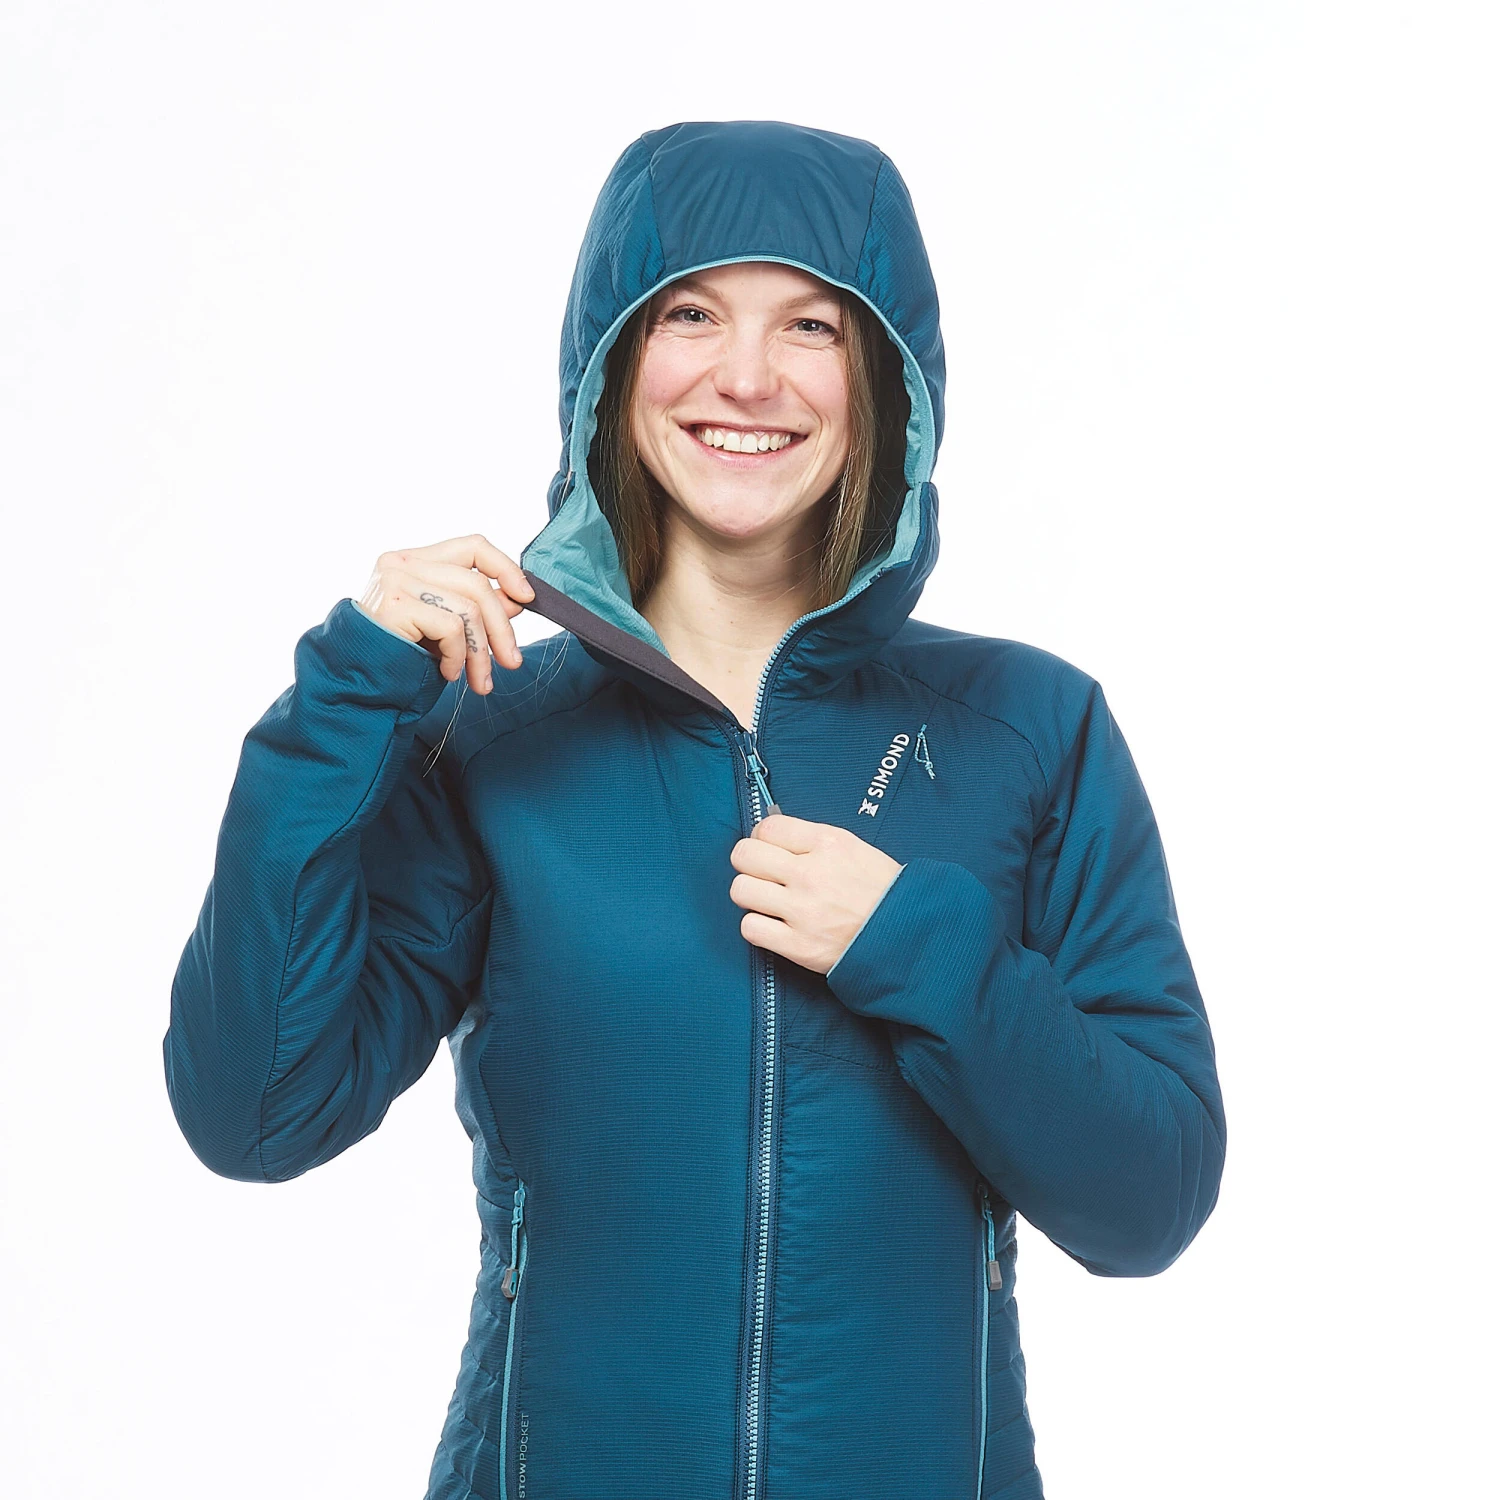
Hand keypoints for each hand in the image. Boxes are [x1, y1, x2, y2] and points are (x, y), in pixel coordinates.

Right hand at [357, 534, 534, 694]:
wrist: (355, 680)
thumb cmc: (400, 653)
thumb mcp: (445, 628)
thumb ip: (476, 609)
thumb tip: (517, 599)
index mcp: (417, 560)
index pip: (473, 546)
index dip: (506, 568)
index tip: (527, 597)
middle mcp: (403, 562)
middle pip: (477, 583)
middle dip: (502, 628)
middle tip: (512, 662)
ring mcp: (397, 580)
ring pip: (469, 608)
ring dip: (481, 652)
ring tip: (479, 680)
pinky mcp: (396, 605)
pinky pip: (451, 627)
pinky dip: (457, 655)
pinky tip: (447, 673)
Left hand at [728, 814, 904, 974]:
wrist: (907, 935)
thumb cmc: (882, 891)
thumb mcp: (854, 848)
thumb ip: (812, 840)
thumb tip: (771, 834)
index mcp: (827, 843)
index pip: (766, 827)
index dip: (761, 838)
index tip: (769, 849)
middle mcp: (811, 874)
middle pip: (744, 855)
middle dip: (749, 863)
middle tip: (763, 874)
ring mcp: (802, 911)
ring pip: (741, 890)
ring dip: (751, 895)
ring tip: (769, 900)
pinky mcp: (798, 945)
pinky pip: (750, 927)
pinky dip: (757, 926)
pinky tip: (773, 924)